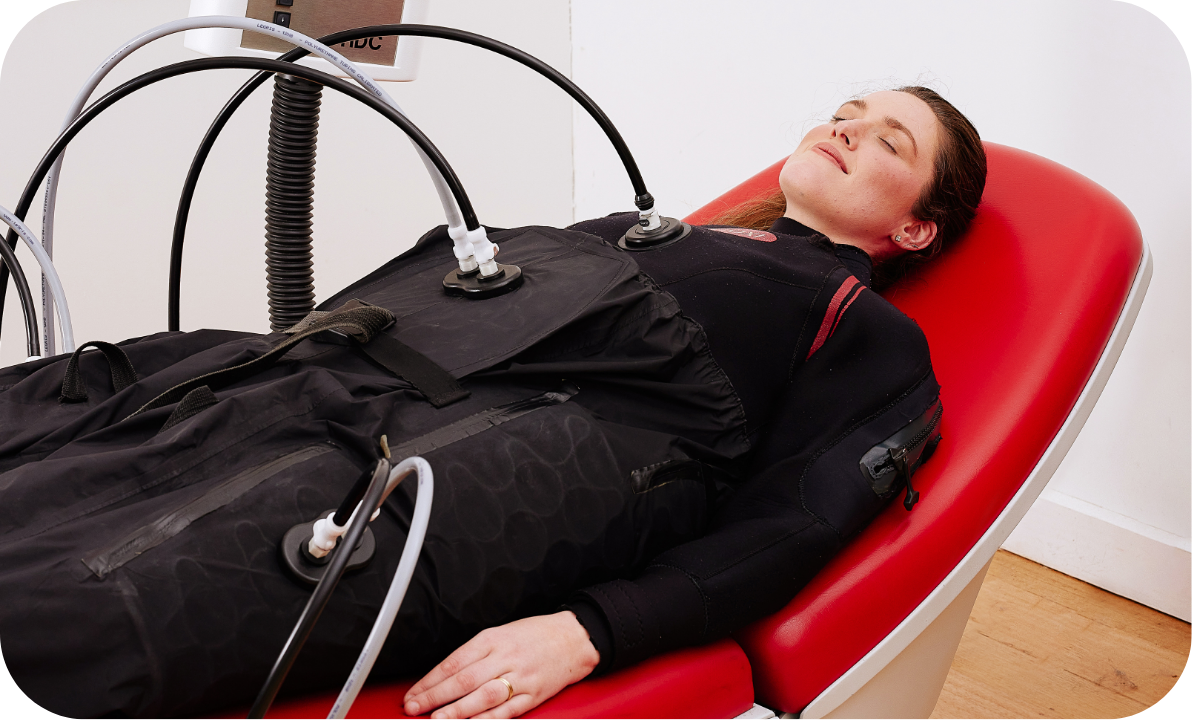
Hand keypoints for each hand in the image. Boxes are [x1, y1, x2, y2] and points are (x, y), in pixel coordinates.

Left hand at [403, 611, 599, 719]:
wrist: (574, 638)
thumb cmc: (534, 635)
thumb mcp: (501, 633)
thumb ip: (474, 653)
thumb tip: (443, 675)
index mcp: (492, 639)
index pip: (454, 662)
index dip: (430, 680)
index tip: (413, 693)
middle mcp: (505, 657)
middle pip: (464, 679)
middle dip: (435, 696)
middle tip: (414, 708)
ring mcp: (521, 677)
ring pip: (484, 696)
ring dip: (458, 710)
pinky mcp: (534, 694)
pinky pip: (508, 710)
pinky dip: (489, 719)